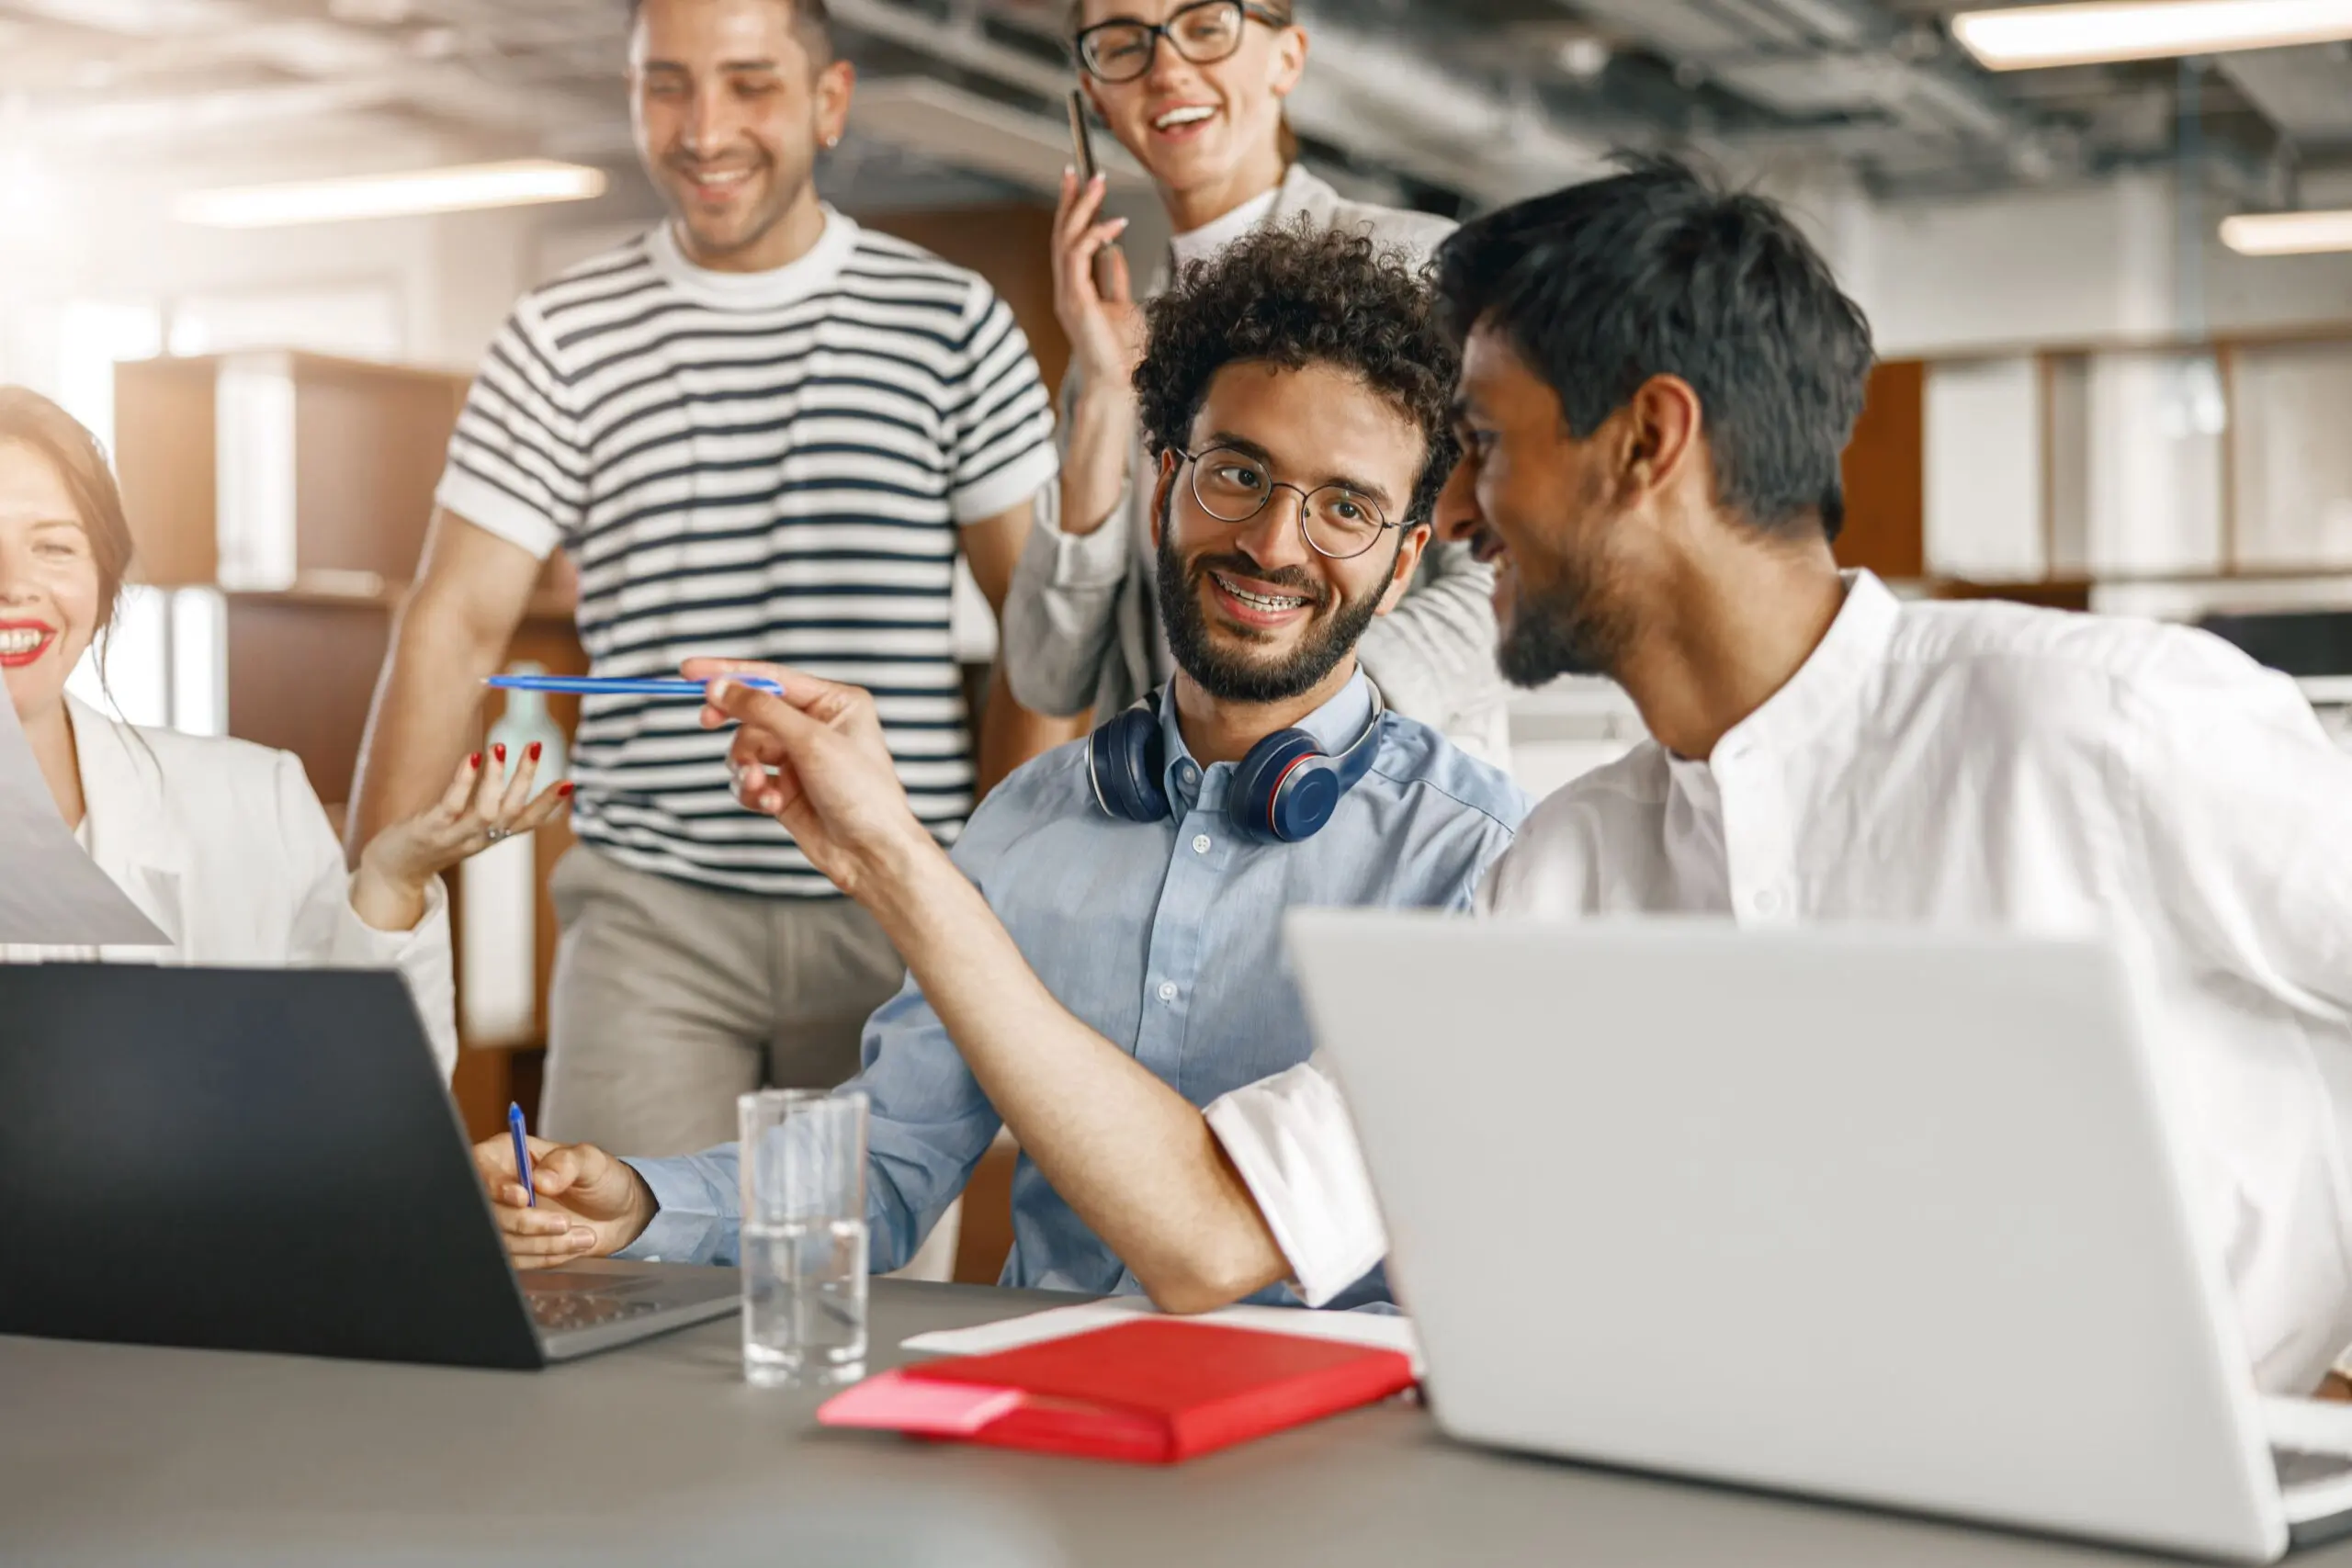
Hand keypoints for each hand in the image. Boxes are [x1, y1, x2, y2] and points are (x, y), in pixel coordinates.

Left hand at [351, 745, 571, 931]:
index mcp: (490, 838)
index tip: (570, 782)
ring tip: (500, 747)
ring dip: (496, 779)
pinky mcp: (428, 830)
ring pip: (486, 811)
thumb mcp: (466, 826)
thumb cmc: (431, 839)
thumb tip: (506, 774)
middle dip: (526, 779)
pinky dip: (464, 782)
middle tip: (536, 746)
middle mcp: (477, 839)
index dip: (549, 804)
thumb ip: (489, 808)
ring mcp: (453, 836)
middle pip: (511, 812)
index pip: (527, 822)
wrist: (393, 871)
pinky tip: (472, 758)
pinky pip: (450, 806)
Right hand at [474, 1130, 655, 1268]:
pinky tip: (573, 1245)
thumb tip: (541, 1179)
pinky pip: (517, 1260)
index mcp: (507, 1155)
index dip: (495, 1187)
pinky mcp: (513, 1245)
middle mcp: (498, 1187)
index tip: (523, 1197)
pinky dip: (547, 1256)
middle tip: (565, 1223)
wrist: (617, 1213)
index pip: (481, 1170)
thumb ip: (568, 1163)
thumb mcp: (591, 1161)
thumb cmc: (601, 1178)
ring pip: (503, 1240)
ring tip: (583, 1235)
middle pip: (488, 1212)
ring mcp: (503, 1218)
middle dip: (527, 1223)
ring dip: (544, 1243)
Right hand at [681, 658, 940, 902]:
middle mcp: (816, 726)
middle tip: (707, 721)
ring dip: (745, 766)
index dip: (729, 672)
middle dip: (733, 721)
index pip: (772, 677)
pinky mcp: (786, 789)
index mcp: (834, 702)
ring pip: (746, 748)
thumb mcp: (811, 742)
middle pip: (754, 711)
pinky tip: (770, 803)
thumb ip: (762, 710)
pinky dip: (751, 790)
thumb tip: (720, 687)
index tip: (689, 670)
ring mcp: (799, 758)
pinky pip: (749, 778)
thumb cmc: (861, 793)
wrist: (872, 854)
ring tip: (759, 784)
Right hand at [1052, 168, 1142, 393]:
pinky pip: (1078, 257)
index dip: (1072, 210)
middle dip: (1072, 200)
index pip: (1068, 241)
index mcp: (1075, 290)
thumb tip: (1114, 252)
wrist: (1120, 385)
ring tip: (1097, 185)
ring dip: (1082, 209)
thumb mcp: (1122, 305)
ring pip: (1066, 241)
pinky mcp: (1075, 301)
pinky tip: (1113, 224)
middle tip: (1082, 171)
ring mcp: (1067, 295)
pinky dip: (1095, 235)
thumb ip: (1114, 279)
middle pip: (1062, 235)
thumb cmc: (1123, 354)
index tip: (1080, 182)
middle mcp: (1066, 290)